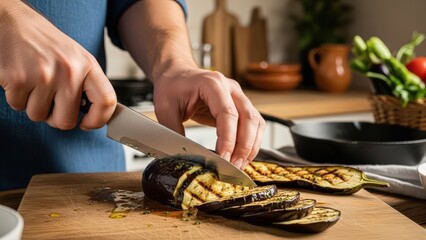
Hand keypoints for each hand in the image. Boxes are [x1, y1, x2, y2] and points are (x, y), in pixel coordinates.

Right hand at [0, 0, 115, 129]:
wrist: (12, 22)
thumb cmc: (45, 43)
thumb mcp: (76, 58)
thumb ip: (86, 84)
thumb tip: (95, 114)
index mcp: (87, 65)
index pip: (106, 101)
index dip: (99, 120)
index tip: (87, 124)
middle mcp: (69, 71)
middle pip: (66, 121)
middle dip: (55, 118)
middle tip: (50, 102)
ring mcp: (44, 76)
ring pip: (39, 116)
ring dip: (33, 105)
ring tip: (34, 83)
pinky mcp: (19, 79)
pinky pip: (19, 106)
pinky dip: (17, 97)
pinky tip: (21, 79)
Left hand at [153, 67, 265, 169]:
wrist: (177, 74)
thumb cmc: (172, 87)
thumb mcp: (165, 109)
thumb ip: (174, 133)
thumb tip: (186, 158)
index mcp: (212, 84)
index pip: (228, 114)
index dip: (228, 139)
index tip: (223, 159)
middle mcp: (230, 88)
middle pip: (249, 119)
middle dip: (243, 147)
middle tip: (232, 168)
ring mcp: (238, 96)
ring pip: (256, 123)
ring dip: (250, 147)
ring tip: (238, 166)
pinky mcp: (241, 106)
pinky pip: (255, 125)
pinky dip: (252, 142)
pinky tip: (242, 156)